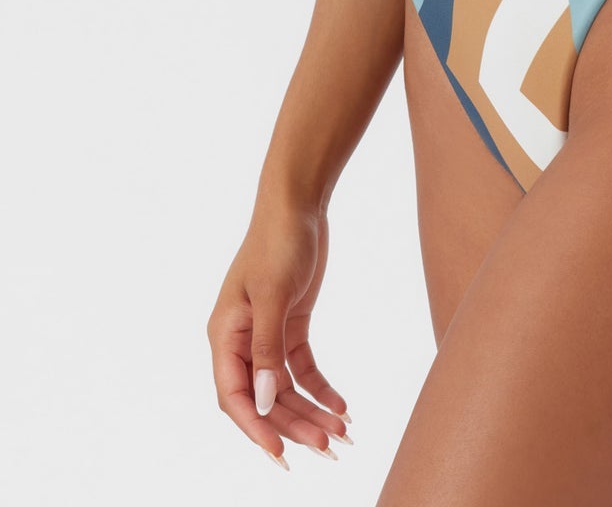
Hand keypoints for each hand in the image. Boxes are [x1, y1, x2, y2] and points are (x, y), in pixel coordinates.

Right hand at [207, 200, 350, 469]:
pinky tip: (342, 404)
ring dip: (310, 411)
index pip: (234, 395)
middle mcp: (241, 340)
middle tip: (328, 447)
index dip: (256, 427)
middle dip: (293, 425)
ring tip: (342, 433)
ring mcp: (266, 334)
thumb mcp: (272, 294)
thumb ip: (267, 349)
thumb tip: (266, 401)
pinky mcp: (289, 325)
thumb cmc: (278, 241)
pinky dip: (320, 388)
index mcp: (224, 334)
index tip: (282, 452)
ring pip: (284, 388)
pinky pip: (301, 368)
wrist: (298, 204)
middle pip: (264, 398)